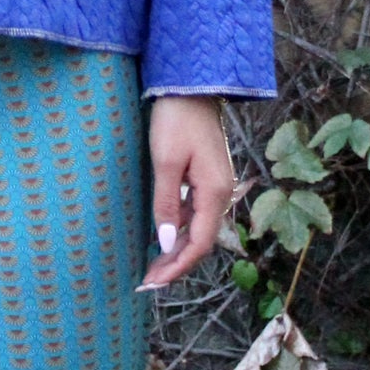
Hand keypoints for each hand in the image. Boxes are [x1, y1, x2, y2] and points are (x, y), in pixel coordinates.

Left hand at [142, 93, 234, 291]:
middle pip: (201, 241)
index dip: (177, 268)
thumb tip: (166, 243)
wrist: (192, 86)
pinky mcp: (208, 178)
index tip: (153, 282)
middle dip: (176, 265)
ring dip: (177, 251)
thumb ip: (166, 203)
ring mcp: (216, 186)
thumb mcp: (165, 162)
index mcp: (215, 193)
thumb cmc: (175, 120)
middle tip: (148, 282)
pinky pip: (196, 214)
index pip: (199, 245)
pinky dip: (180, 231)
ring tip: (153, 268)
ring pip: (198, 229)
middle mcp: (221, 194)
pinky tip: (163, 239)